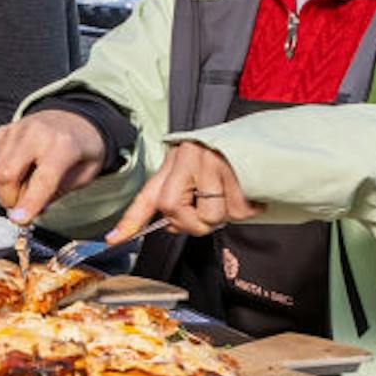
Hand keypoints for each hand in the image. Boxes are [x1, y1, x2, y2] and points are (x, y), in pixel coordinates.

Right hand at [0, 108, 109, 222]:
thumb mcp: (84, 174)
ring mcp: (18, 130)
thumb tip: (31, 211)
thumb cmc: (82, 149)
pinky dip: (4, 174)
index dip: (29, 202)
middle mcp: (37, 134)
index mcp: (64, 144)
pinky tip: (21, 170)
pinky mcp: (4, 131)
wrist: (75, 119)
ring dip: (7, 189)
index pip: (42, 179)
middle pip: (7, 174)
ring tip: (26, 186)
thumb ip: (58, 193)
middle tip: (22, 207)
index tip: (19, 219)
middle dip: (9, 199)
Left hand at [103, 140, 249, 249]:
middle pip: (173, 209)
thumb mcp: (197, 173)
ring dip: (225, 215)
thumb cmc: (228, 159)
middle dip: (192, 223)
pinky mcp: (237, 168)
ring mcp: (211, 163)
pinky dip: (248, 209)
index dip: (131, 220)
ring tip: (233, 195)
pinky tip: (249, 193)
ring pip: (210, 216)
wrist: (261, 137)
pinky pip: (238, 210)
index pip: (148, 194)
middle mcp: (188, 158)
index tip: (114, 239)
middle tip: (209, 212)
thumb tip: (172, 226)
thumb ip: (180, 199)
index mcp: (175, 161)